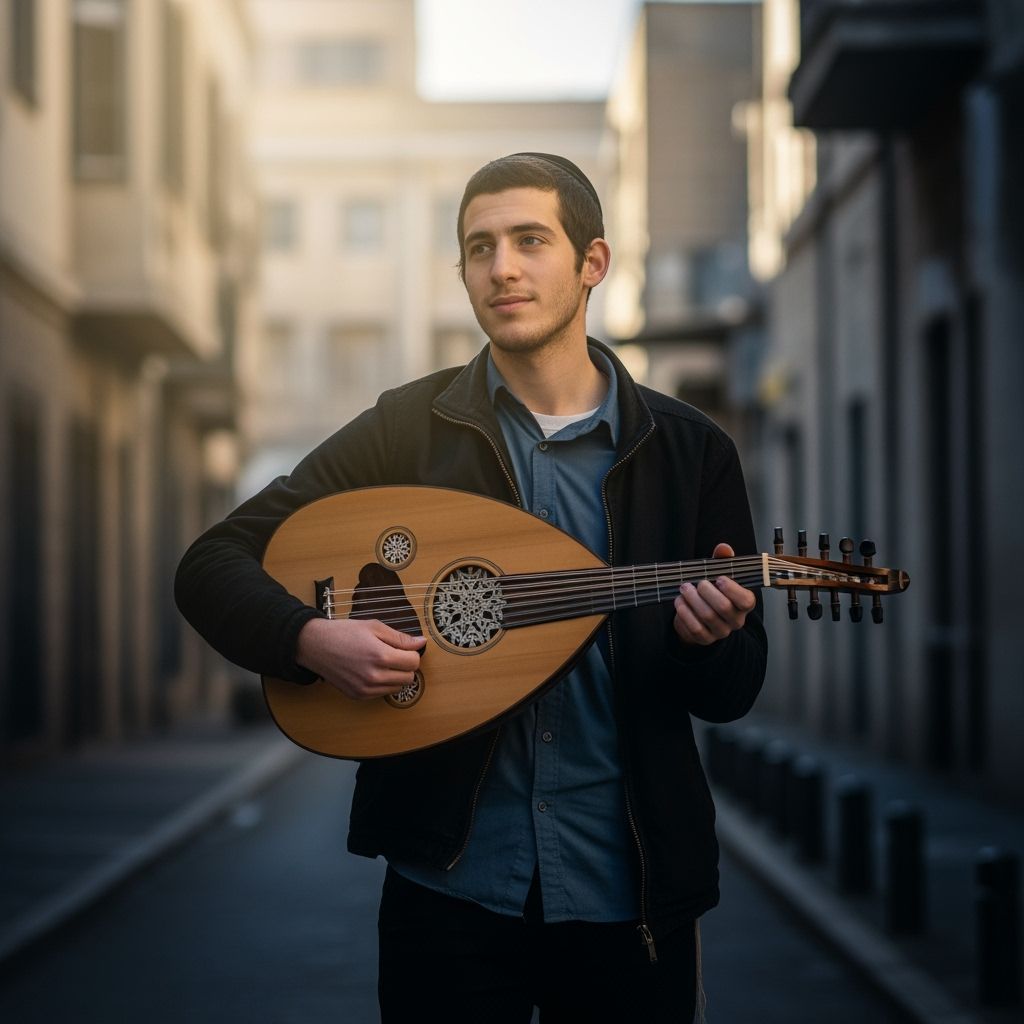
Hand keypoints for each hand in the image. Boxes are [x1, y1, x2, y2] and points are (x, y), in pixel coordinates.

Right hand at [296, 617, 426, 699]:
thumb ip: (400, 637)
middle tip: (392, 654)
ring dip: (395, 676)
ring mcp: (365, 689)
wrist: (315, 646)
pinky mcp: (358, 696)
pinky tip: (371, 671)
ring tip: (380, 662)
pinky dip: (383, 683)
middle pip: (408, 678)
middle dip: (405, 665)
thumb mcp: (374, 627)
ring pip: (397, 688)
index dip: (411, 653)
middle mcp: (374, 677)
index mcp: (380, 656)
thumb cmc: (344, 633)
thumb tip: (421, 642)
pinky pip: (382, 693)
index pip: (414, 662)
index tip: (403, 647)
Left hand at [673, 543, 755, 645]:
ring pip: (707, 617)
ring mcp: (721, 631)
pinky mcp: (705, 639)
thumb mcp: (718, 574)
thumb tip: (723, 548)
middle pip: (723, 607)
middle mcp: (736, 620)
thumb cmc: (713, 591)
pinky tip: (679, 602)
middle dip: (707, 592)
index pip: (746, 600)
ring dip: (692, 600)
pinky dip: (685, 613)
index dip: (733, 589)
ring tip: (684, 588)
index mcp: (744, 604)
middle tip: (696, 582)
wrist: (698, 615)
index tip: (719, 578)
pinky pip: (695, 628)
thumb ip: (722, 560)